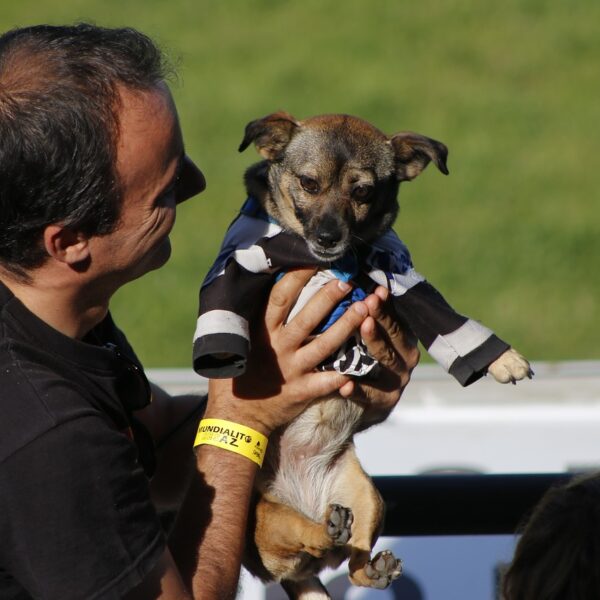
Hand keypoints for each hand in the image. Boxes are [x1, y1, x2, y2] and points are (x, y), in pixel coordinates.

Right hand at [206, 268, 370, 435]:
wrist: (235, 416)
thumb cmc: (236, 373)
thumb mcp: (236, 340)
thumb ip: (251, 317)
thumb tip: (260, 284)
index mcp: (260, 331)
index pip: (280, 297)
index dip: (297, 277)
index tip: (314, 260)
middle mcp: (278, 347)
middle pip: (307, 317)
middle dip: (329, 297)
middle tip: (348, 280)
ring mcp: (291, 370)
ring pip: (324, 345)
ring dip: (346, 326)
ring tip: (366, 309)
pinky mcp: (301, 391)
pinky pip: (326, 381)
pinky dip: (342, 375)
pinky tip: (361, 366)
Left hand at [339, 286, 419, 429]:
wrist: (367, 404)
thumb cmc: (366, 359)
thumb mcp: (373, 336)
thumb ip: (370, 314)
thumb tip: (360, 279)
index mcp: (404, 339)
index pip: (396, 318)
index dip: (386, 304)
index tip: (376, 290)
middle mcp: (405, 358)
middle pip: (394, 335)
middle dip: (381, 316)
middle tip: (368, 302)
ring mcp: (396, 381)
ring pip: (385, 359)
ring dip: (374, 341)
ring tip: (363, 326)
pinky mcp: (383, 402)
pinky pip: (369, 394)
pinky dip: (358, 389)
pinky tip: (345, 384)